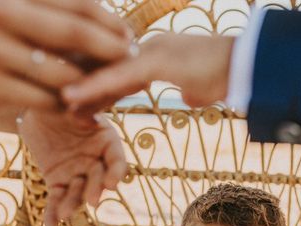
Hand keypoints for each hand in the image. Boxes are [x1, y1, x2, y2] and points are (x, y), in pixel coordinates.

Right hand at [0, 0, 129, 126]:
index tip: (131, 38)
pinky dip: (70, 106)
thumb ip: (55, 19)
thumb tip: (116, 31)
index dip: (110, 22)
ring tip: (112, 89)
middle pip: (74, 33)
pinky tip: (81, 107)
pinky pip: (48, 102)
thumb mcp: (14, 16)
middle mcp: (0, 19)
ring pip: (64, 74)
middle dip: (111, 49)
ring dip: (94, 84)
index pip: (75, 4)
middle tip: (133, 62)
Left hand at [18, 110, 127, 225]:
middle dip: (96, 190)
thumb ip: (79, 112)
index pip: (116, 160)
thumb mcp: (68, 102)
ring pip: (78, 193)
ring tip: (64, 215)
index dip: (116, 173)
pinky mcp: (58, 182)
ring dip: (72, 205)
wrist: (36, 108)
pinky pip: (57, 199)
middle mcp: (96, 160)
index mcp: (106, 139)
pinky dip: (53, 213)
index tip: (112, 184)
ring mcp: (78, 173)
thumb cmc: (57, 100)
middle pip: (99, 180)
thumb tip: (87, 119)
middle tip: (92, 200)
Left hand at [62, 33, 234, 112]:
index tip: (75, 103)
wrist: (248, 66)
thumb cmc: (227, 76)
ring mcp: (152, 51)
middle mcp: (147, 48)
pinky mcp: (159, 61)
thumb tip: (188, 96)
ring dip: (78, 85)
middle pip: (105, 67)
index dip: (96, 86)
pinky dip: (94, 87)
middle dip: (80, 86)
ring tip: (52, 100)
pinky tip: (72, 97)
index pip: (117, 71)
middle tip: (55, 103)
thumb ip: (189, 89)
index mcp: (155, 55)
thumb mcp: (201, 86)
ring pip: (106, 69)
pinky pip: (119, 76)